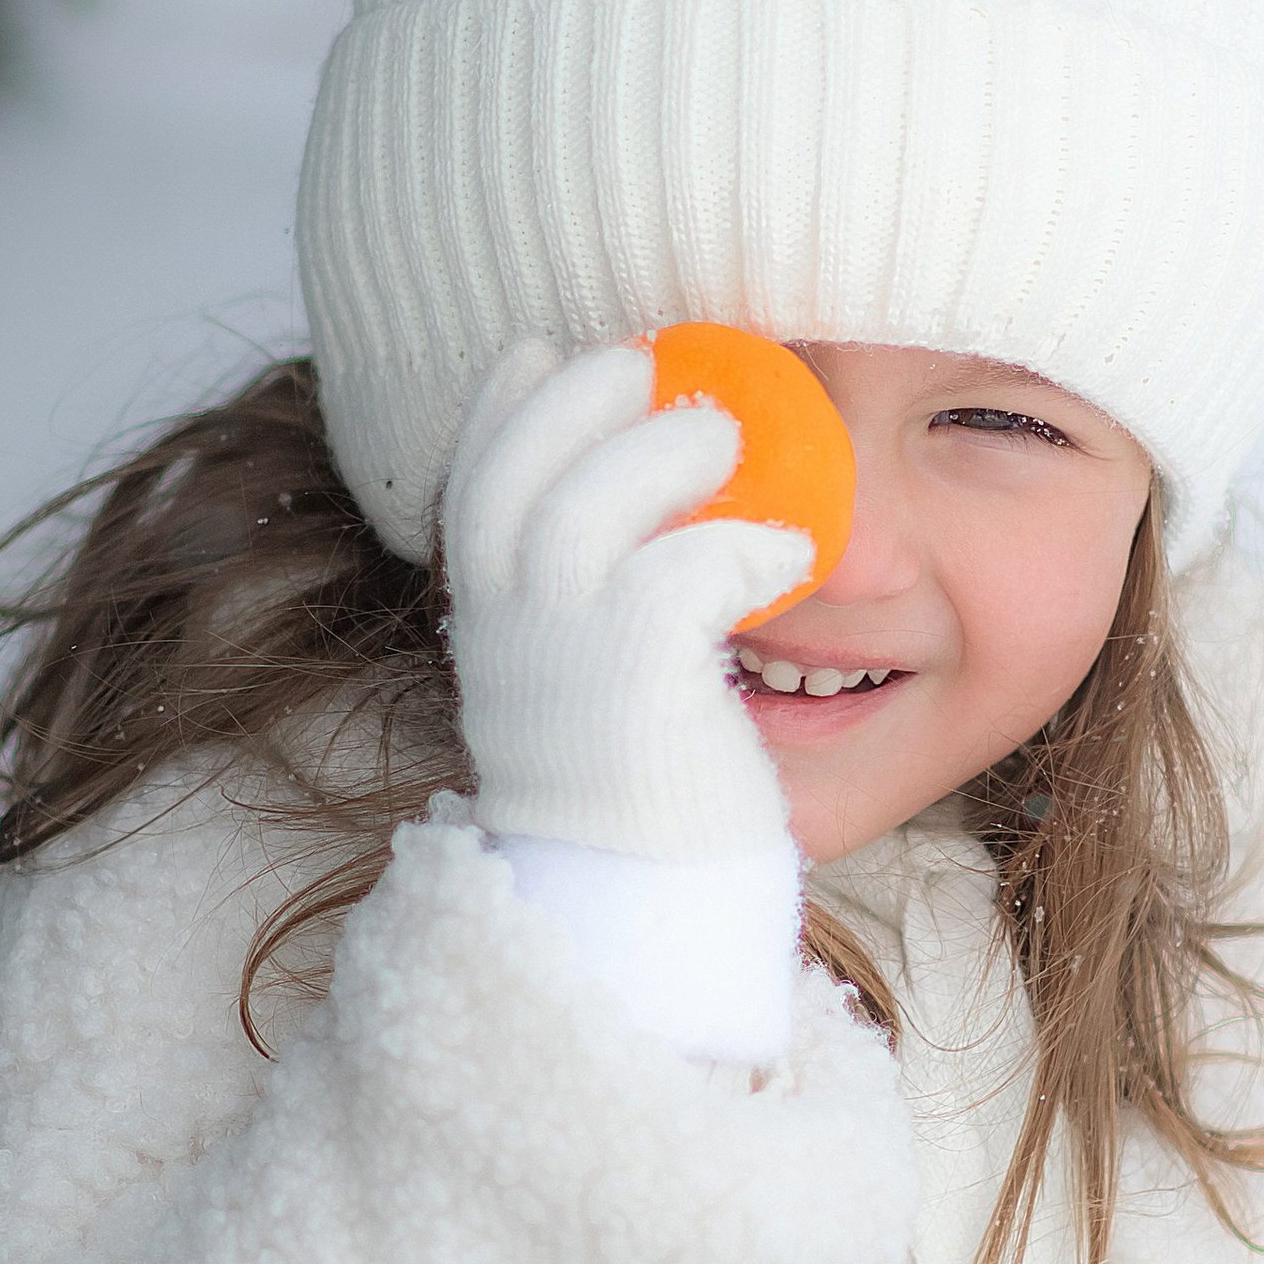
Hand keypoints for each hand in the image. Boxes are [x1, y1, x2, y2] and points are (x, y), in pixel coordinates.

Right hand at [444, 338, 805, 862]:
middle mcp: (507, 632)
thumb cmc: (640, 797)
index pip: (473, 479)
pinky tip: (790, 553)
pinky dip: (742, 545)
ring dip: (664, 453)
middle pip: (513, 469)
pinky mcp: (636, 689)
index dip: (509, 404)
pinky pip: (685, 575)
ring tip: (729, 440)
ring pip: (587, 504)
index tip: (550, 352)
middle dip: (581, 397)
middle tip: (658, 371)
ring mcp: (563, 659)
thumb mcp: (581, 687)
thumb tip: (630, 526)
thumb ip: (583, 606)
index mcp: (488, 624)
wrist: (640, 912)